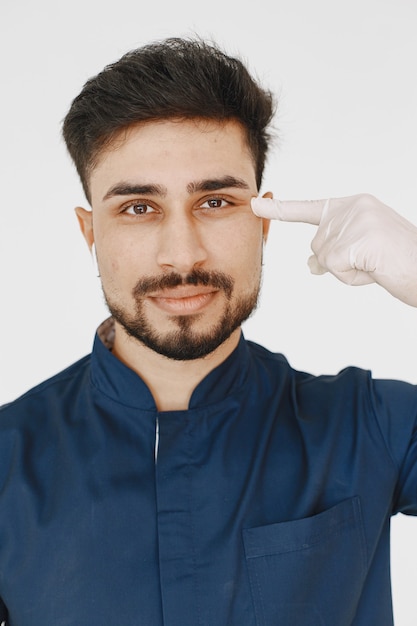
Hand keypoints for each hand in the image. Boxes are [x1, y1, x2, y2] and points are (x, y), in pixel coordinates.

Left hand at [251, 193, 416, 306]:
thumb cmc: (397, 264)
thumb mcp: (360, 254)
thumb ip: (334, 251)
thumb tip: (311, 264)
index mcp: (354, 205)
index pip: (310, 208)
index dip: (280, 209)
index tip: (254, 204)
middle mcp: (355, 206)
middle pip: (317, 245)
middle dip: (339, 263)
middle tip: (372, 262)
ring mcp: (358, 219)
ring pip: (324, 258)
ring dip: (347, 271)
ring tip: (376, 265)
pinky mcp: (360, 238)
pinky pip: (334, 267)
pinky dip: (351, 277)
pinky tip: (374, 268)